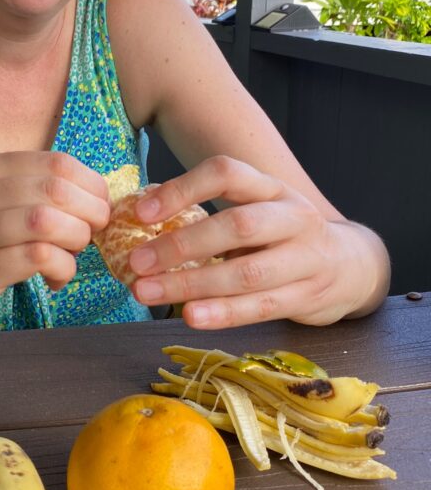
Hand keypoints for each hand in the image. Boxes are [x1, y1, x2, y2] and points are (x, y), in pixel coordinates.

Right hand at [0, 151, 110, 332]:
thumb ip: (31, 192)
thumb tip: (96, 195)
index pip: (56, 163)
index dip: (92, 186)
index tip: (99, 208)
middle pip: (56, 190)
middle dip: (90, 214)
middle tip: (92, 234)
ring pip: (46, 222)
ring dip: (76, 241)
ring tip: (71, 254)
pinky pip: (34, 259)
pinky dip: (60, 268)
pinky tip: (54, 278)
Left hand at [126, 155, 387, 327]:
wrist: (352, 265)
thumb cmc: (282, 237)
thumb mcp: (256, 211)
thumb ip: (210, 218)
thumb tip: (137, 228)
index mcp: (270, 188)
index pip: (227, 173)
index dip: (182, 188)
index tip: (141, 212)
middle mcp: (292, 217)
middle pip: (237, 225)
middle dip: (182, 244)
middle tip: (137, 261)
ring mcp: (305, 257)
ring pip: (247, 271)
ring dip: (193, 284)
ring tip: (148, 292)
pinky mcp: (307, 296)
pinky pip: (261, 306)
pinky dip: (223, 313)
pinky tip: (190, 316)